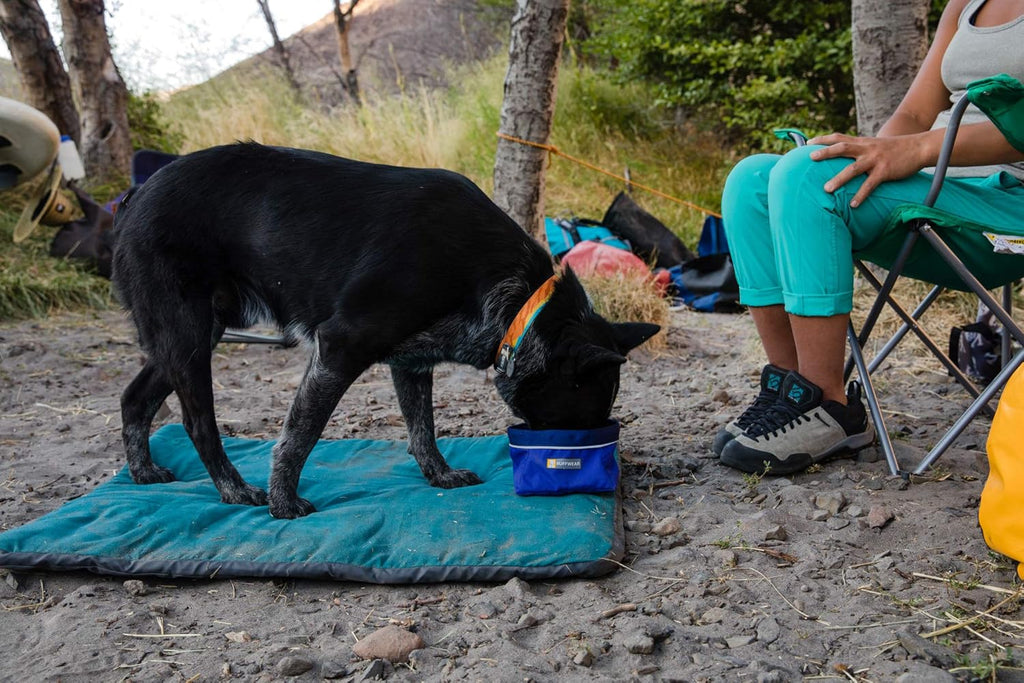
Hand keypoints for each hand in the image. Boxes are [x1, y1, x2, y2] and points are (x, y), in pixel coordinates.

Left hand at [806, 133, 928, 207]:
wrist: (919, 147)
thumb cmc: (895, 149)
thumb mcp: (875, 146)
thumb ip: (860, 150)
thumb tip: (845, 158)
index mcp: (863, 142)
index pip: (839, 137)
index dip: (823, 139)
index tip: (808, 143)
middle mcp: (866, 149)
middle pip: (842, 148)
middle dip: (825, 152)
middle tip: (810, 158)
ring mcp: (875, 160)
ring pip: (853, 168)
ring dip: (839, 179)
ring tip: (826, 189)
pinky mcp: (885, 171)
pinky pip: (870, 184)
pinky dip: (861, 195)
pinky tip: (853, 205)